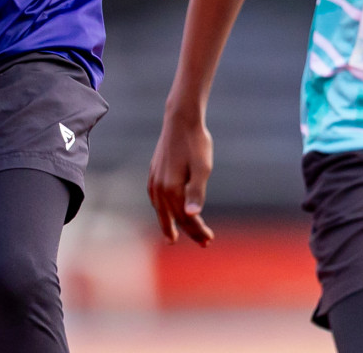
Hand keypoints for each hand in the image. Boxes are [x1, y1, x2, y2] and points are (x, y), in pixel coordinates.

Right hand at [147, 108, 215, 245]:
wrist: (180, 120)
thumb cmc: (196, 144)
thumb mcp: (202, 168)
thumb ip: (196, 192)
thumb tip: (192, 215)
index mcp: (172, 189)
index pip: (186, 219)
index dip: (197, 231)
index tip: (209, 239)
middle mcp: (160, 187)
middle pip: (173, 217)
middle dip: (188, 231)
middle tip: (203, 243)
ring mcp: (154, 179)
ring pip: (161, 210)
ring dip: (170, 223)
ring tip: (174, 236)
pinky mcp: (153, 172)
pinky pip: (155, 199)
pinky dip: (160, 210)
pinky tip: (164, 211)